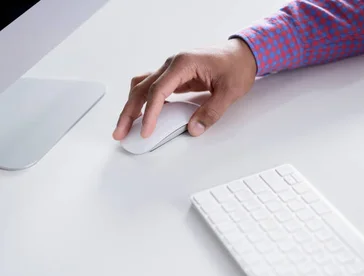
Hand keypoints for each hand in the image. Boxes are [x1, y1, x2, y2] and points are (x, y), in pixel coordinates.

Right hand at [112, 38, 256, 139]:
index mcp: (183, 64)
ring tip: (126, 126)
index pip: (158, 91)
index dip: (149, 113)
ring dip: (132, 106)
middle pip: (142, 88)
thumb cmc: (236, 66)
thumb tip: (194, 129)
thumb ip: (212, 112)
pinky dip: (143, 101)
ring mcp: (171, 70)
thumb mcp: (229, 92)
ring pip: (142, 87)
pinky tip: (142, 116)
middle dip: (129, 112)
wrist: (242, 54)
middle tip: (120, 132)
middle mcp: (172, 64)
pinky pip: (153, 89)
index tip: (145, 130)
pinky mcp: (175, 77)